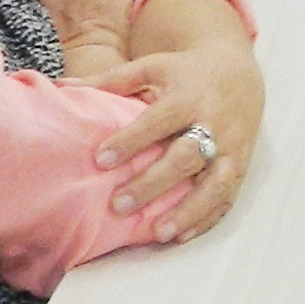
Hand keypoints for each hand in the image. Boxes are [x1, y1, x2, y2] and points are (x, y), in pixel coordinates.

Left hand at [91, 33, 264, 241]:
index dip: (131, 141)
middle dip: (153, 183)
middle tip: (118, 205)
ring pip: (214, 184)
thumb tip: (64, 86)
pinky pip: (227, 196)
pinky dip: (206, 218)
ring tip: (158, 233)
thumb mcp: (153, 67)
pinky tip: (182, 236)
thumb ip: (112, 79)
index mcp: (188, 96)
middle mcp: (214, 123)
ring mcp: (231, 147)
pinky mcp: (241, 166)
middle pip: (186, 156)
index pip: (159, 121)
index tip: (101, 160)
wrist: (239, 72)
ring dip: (188, 211)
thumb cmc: (185, 73)